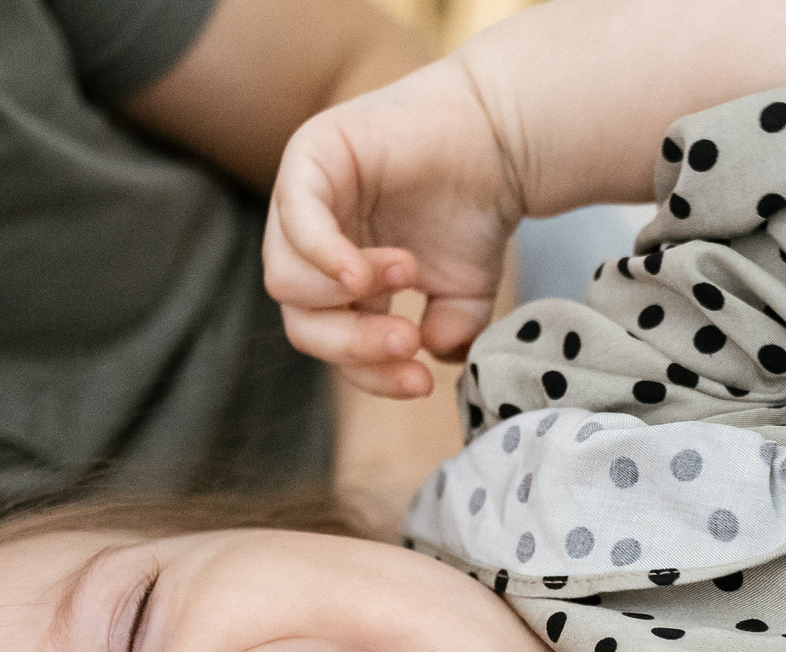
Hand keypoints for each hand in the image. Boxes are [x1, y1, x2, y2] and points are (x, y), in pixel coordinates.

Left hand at [265, 55, 521, 399]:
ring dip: (346, 299)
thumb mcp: (463, 293)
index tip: (419, 381)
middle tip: (407, 341)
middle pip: (300, 321)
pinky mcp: (310, 157)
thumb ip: (447, 333)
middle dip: (352, 345)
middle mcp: (311, 245)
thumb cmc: (477, 208)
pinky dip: (324, 257)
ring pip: (286, 280)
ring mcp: (304, 201)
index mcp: (338, 282)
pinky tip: (364, 274)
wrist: (499, 136)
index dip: (369, 373)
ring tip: (406, 274)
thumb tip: (430, 356)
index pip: (331, 343)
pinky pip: (296, 221)